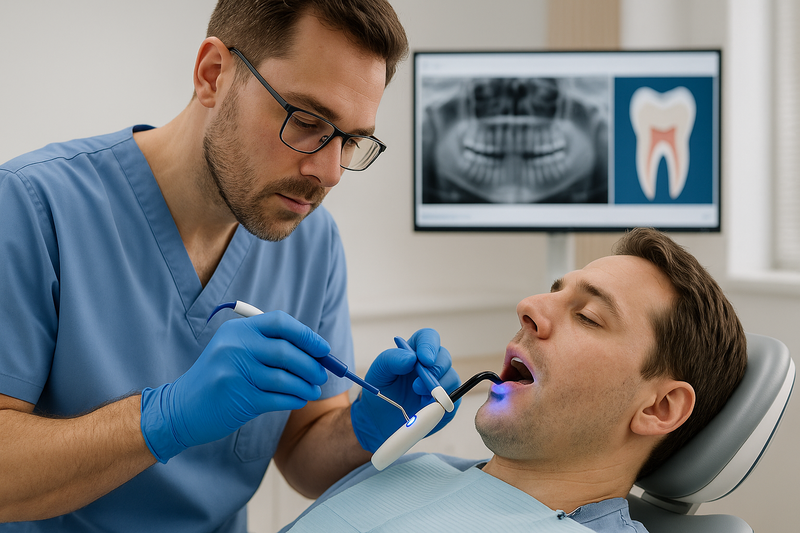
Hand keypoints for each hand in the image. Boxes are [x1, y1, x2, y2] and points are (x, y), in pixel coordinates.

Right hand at [140, 311, 329, 462]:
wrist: (182, 408)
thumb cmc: (219, 377)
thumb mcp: (234, 350)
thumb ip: (268, 345)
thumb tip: (314, 351)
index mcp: (238, 330)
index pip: (280, 323)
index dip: (306, 335)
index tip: (323, 349)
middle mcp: (236, 347)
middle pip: (287, 352)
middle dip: (312, 364)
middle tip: (322, 374)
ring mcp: (236, 373)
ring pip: (286, 378)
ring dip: (306, 386)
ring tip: (313, 390)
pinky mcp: (240, 399)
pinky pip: (279, 398)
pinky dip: (295, 399)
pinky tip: (300, 400)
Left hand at [350, 328, 460, 452]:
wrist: (380, 417)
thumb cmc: (381, 389)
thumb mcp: (379, 371)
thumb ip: (392, 359)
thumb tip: (411, 358)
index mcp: (416, 350)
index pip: (428, 337)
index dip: (429, 345)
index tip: (424, 359)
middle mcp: (431, 364)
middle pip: (444, 358)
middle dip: (435, 370)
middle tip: (417, 386)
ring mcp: (440, 382)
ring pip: (452, 378)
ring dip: (438, 388)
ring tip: (419, 398)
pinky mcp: (446, 401)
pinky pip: (453, 400)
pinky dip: (443, 404)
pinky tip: (426, 409)